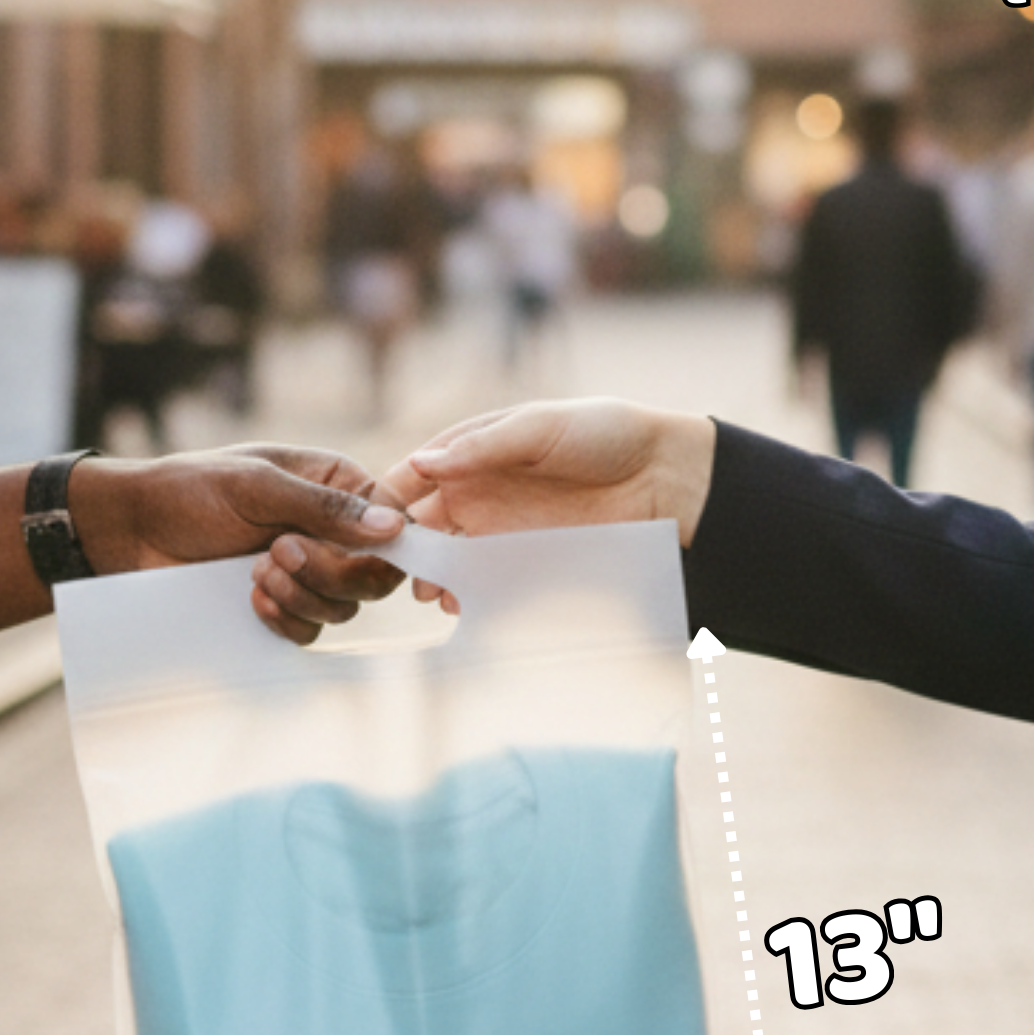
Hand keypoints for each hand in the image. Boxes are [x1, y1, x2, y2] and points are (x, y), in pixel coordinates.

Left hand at [68, 445, 407, 645]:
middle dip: (331, 574)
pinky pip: (312, 631)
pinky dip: (286, 620)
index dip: (388, 549)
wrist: (132, 528)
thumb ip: (325, 508)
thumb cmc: (188, 490)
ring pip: (346, 607)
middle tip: (279, 552)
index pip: (397, 525)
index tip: (351, 553)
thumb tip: (393, 529)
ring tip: (254, 571)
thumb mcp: (257, 487)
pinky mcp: (286, 603)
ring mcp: (311, 570)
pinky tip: (250, 598)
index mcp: (337, 487)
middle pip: (378, 576)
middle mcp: (333, 530)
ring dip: (301, 595)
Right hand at [248, 401, 713, 619]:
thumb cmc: (605, 433)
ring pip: (449, 562)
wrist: (667, 475)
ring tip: (427, 594)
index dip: (384, 503)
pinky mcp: (529, 563)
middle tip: (389, 573)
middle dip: (402, 550)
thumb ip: (482, 447)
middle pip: (421, 528)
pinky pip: (488, 585)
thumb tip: (423, 463)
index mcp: (470, 454)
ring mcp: (502, 532)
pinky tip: (462, 606)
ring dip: (432, 578)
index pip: (410, 480)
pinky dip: (470, 597)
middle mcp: (477, 495)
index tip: (366, 526)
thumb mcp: (539, 427)